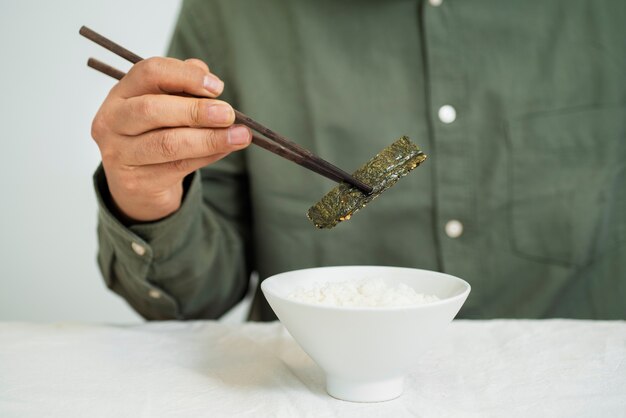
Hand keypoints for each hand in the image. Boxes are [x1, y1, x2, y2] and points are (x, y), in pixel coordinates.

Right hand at [91, 57, 250, 221]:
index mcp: (120, 94)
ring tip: (239, 136)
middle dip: (195, 111)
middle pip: (152, 109)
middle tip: (228, 114)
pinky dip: (208, 156)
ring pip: (167, 144)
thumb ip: (184, 87)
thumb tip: (209, 78)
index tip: (217, 86)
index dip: (184, 76)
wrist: (137, 185)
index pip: (148, 73)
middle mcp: (112, 122)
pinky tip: (226, 149)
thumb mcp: (165, 106)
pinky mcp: (137, 182)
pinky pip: (178, 167)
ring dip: (209, 138)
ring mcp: (120, 154)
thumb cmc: (154, 135)